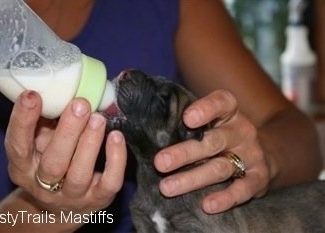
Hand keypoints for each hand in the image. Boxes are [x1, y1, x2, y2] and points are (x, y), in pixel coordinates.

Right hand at [5, 91, 126, 213]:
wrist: (62, 206)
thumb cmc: (51, 162)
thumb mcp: (40, 143)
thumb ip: (45, 122)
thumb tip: (62, 88)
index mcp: (23, 167)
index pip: (17, 146)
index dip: (23, 121)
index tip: (33, 95)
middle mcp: (44, 185)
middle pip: (53, 163)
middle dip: (67, 132)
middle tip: (80, 104)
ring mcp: (72, 195)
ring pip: (79, 174)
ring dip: (89, 143)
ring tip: (98, 118)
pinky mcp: (98, 199)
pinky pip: (110, 182)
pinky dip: (116, 159)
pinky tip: (116, 137)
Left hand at [154, 90, 269, 213]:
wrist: (266, 152)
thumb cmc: (224, 134)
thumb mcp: (214, 122)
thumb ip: (189, 123)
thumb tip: (149, 129)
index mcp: (229, 113)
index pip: (221, 103)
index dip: (206, 109)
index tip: (187, 118)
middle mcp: (242, 131)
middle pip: (213, 141)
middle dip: (184, 153)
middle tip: (159, 162)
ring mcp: (251, 155)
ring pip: (220, 168)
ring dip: (193, 179)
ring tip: (167, 188)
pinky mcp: (259, 178)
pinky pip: (243, 189)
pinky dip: (226, 198)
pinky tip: (207, 205)